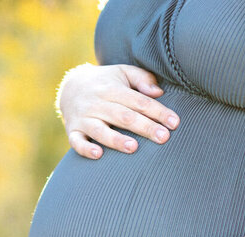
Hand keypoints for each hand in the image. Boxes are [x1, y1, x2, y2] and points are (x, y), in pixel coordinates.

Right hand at [57, 63, 179, 159]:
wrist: (70, 87)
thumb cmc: (106, 82)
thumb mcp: (123, 73)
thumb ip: (141, 79)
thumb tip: (158, 92)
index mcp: (112, 89)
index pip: (138, 101)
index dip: (157, 112)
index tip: (174, 123)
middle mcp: (97, 103)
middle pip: (123, 116)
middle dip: (144, 127)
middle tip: (163, 138)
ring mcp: (84, 118)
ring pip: (100, 131)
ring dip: (116, 140)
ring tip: (133, 147)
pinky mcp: (73, 131)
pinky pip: (77, 142)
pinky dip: (86, 149)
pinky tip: (99, 155)